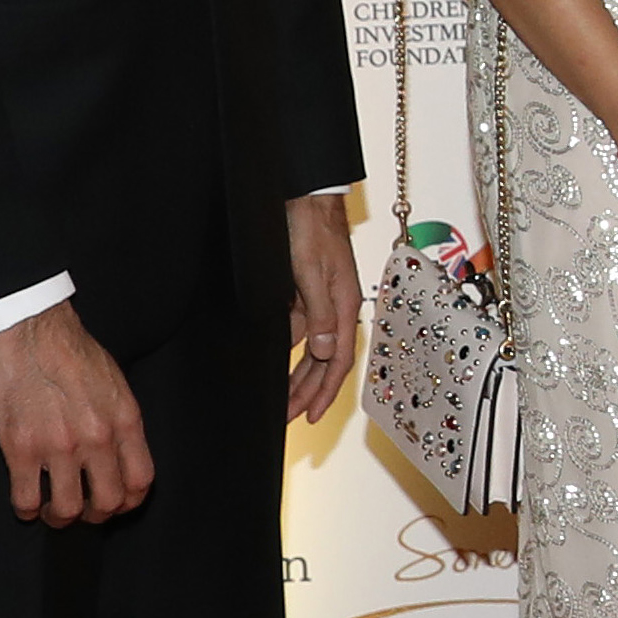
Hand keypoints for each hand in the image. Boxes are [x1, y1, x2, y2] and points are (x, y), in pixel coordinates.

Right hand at [0, 300, 154, 522]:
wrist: (27, 326)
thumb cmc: (69, 348)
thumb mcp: (114, 382)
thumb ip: (119, 420)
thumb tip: (119, 453)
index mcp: (125, 420)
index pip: (140, 481)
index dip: (129, 501)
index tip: (116, 504)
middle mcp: (97, 438)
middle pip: (108, 502)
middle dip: (95, 515)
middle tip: (82, 510)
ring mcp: (59, 445)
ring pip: (67, 509)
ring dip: (60, 517)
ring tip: (52, 512)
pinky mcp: (21, 447)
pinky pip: (27, 498)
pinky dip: (27, 509)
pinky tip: (26, 503)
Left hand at [284, 192, 361, 421]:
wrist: (307, 199)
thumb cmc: (313, 230)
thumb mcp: (313, 273)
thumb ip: (319, 314)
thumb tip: (324, 352)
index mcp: (344, 306)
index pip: (338, 361)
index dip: (326, 391)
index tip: (312, 415)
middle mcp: (335, 309)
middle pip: (325, 363)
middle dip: (308, 392)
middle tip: (290, 417)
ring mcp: (320, 302)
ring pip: (310, 350)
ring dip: (297, 376)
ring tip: (281, 399)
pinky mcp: (304, 293)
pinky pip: (299, 331)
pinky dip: (288, 350)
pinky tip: (274, 362)